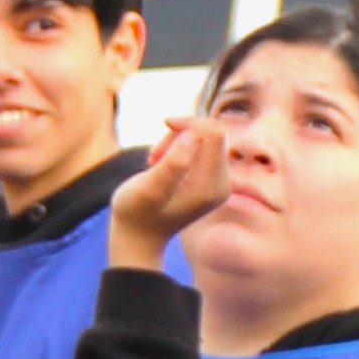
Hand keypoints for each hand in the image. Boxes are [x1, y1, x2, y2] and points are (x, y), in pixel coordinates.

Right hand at [110, 112, 232, 266]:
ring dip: (177, 141)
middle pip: (211, 133)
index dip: (190, 123)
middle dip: (181, 134)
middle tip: (155, 154)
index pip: (214, 134)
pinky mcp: (210, 179)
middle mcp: (222, 185)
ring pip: (205, 138)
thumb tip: (194, 135)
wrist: (139, 235)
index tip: (166, 124)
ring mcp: (218, 183)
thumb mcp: (148, 189)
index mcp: (211, 187)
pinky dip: (179, 147)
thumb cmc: (136, 212)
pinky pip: (201, 147)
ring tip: (155, 161)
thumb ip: (172, 163)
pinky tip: (161, 163)